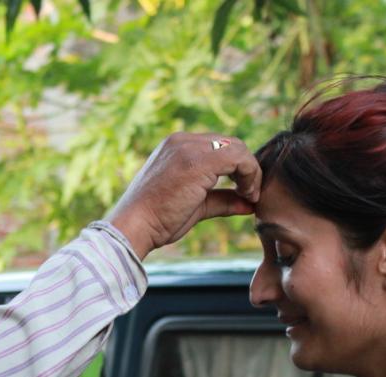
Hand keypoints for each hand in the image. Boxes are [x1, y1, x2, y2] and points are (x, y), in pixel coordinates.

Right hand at [107, 133, 260, 258]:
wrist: (134, 226)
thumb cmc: (157, 220)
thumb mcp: (195, 206)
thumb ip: (222, 200)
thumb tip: (249, 205)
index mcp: (177, 146)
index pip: (219, 146)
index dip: (237, 167)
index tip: (243, 192)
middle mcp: (182, 140)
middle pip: (231, 143)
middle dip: (247, 168)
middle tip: (250, 195)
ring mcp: (189, 147)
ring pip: (238, 147)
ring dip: (250, 172)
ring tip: (249, 196)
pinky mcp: (199, 160)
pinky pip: (239, 157)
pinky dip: (250, 175)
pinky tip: (246, 195)